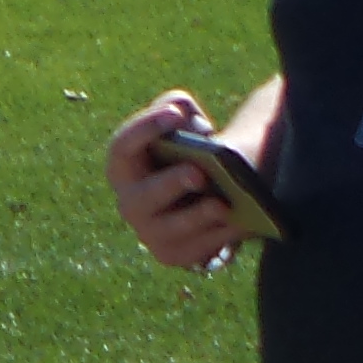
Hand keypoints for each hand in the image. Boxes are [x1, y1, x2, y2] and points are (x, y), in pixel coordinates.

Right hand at [106, 88, 235, 268]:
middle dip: (170, 185)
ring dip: (196, 218)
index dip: (143, 129)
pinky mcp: (173, 254)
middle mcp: (130, 203)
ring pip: (169, 229)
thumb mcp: (186, 123)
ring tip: (222, 206)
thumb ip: (178, 108)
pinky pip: (194, 250)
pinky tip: (241, 225)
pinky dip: (219, 238)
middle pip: (142, 197)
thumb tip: (188, 121)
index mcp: (126, 167)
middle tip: (198, 173)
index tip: (173, 115)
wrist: (216, 188)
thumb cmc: (195, 150)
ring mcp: (149, 232)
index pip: (122, 147)